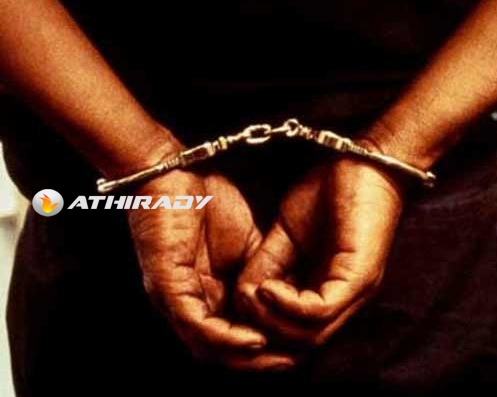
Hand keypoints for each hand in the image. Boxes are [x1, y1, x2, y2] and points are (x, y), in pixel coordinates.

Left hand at [128, 169, 294, 369]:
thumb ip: (262, 269)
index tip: (297, 344)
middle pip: (220, 350)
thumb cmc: (207, 200)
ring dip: (244, 357)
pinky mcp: (166, 284)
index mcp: (204, 292)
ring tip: (278, 358)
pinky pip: (195, 323)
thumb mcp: (248, 242)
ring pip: (207, 346)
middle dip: (258, 362)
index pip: (232, 332)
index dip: (263, 345)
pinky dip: (225, 337)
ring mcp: (172, 296)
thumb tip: (288, 292)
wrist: (175, 168)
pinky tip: (254, 338)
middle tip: (292, 362)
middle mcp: (185, 302)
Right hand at [236, 155, 403, 345]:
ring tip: (251, 295)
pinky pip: (319, 311)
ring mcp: (355, 291)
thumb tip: (243, 294)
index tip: (233, 309)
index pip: (293, 332)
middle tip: (236, 314)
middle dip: (261, 335)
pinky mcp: (360, 276)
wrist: (361, 159)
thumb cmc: (328, 191)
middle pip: (299, 345)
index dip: (259, 329)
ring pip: (308, 336)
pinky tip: (268, 286)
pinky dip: (288, 305)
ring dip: (271, 322)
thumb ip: (267, 264)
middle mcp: (345, 300)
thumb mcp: (285, 234)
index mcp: (327, 291)